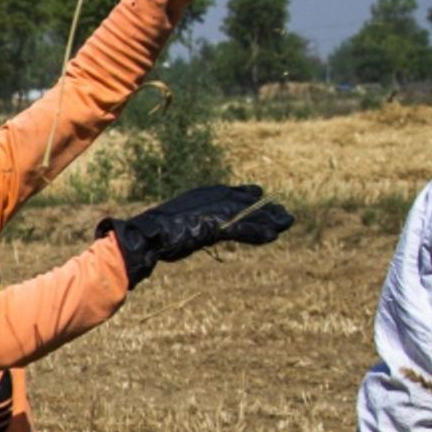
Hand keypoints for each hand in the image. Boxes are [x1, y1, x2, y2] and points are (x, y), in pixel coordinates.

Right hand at [97, 181, 292, 283]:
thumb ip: (187, 224)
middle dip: (266, 210)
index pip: (233, 195)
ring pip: (249, 214)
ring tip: (287, 222)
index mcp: (202, 195)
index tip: (264, 204)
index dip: (250, 201)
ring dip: (270, 219)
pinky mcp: (216, 225)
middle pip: (246, 203)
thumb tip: (187, 229)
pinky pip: (242, 230)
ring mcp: (214, 211)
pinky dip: (257, 233)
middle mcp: (211, 198)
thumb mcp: (175, 224)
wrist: (144, 236)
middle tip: (286, 215)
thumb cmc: (152, 232)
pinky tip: (272, 237)